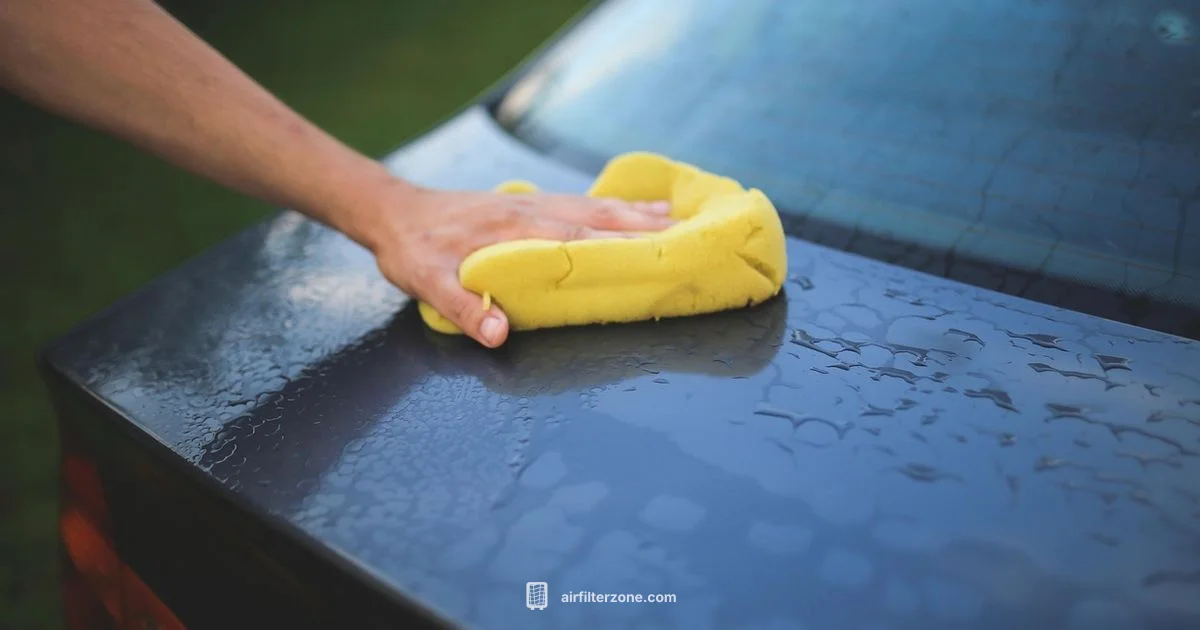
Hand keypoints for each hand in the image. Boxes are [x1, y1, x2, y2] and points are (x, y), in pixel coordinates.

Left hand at [371, 183, 673, 347]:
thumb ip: (464, 307)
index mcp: (514, 230)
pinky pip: (580, 202)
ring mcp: (532, 203)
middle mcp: (531, 210)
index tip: (659, 254)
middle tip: (688, 236)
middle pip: (599, 217)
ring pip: (594, 206)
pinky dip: (612, 206)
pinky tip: (631, 210)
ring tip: (676, 218)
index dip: (620, 246)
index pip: (578, 238)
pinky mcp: (528, 203)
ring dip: (635, 212)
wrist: (393, 211)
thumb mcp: (426, 282)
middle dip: (645, 227)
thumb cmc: (412, 249)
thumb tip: (500, 336)